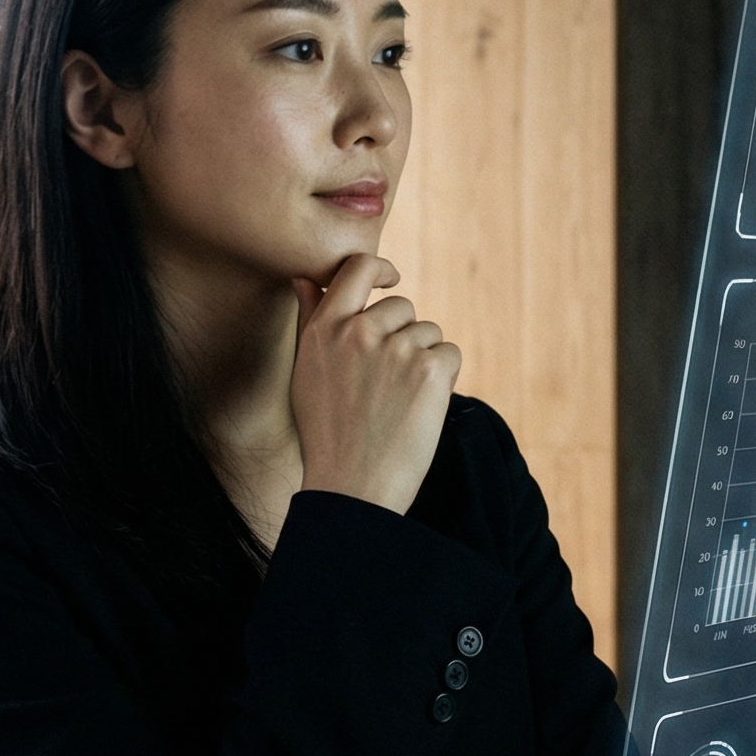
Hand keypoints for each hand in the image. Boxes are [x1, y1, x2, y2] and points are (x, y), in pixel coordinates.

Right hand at [289, 254, 459, 514]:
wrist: (352, 487)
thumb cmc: (326, 434)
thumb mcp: (306, 373)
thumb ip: (309, 321)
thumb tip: (305, 280)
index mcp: (325, 329)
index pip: (357, 268)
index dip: (380, 268)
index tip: (391, 278)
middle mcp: (359, 331)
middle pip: (402, 306)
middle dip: (404, 335)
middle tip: (388, 383)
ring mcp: (396, 349)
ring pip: (429, 333)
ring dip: (424, 360)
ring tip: (399, 401)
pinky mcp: (430, 369)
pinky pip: (450, 354)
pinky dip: (444, 379)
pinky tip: (419, 408)